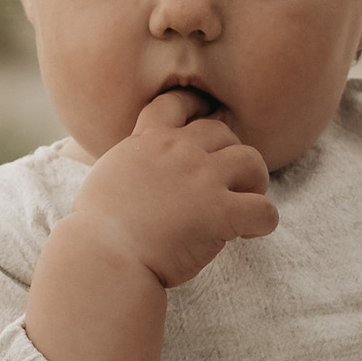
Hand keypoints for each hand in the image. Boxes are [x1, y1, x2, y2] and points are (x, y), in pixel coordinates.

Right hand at [73, 88, 276, 291]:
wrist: (103, 257)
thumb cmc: (97, 231)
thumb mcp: (108, 178)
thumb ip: (132, 166)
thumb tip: (143, 176)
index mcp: (148, 141)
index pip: (176, 104)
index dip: (197, 107)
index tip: (207, 118)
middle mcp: (178, 151)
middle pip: (223, 132)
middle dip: (230, 154)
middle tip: (228, 182)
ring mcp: (203, 179)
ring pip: (252, 160)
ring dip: (255, 180)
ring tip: (246, 201)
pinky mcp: (221, 212)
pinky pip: (264, 210)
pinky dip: (263, 221)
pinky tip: (247, 232)